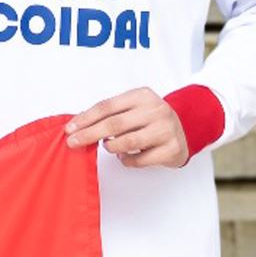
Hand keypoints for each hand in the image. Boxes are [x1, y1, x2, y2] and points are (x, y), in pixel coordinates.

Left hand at [65, 88, 189, 167]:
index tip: (70, 129)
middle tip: (73, 142)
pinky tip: (124, 156)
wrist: (185, 130)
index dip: (86, 118)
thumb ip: (110, 114)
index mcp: (142, 96)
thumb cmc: (150, 119)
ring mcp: (166, 129)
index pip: (106, 106)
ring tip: (108, 147)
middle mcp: (156, 110)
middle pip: (114, 124)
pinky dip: (126, 160)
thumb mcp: (132, 108)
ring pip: (127, 142)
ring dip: (111, 147)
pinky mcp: (172, 148)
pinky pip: (140, 160)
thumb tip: (77, 125)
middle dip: (89, 134)